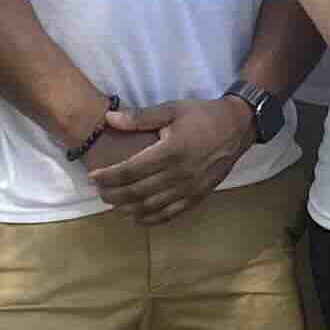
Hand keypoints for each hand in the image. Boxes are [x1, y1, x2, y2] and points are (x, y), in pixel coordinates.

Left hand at [89, 99, 247, 223]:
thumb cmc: (202, 115)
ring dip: (127, 208)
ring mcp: (189, 189)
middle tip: (98, 191)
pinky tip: (136, 217)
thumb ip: (140, 117)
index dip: (108, 176)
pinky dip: (150, 219)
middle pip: (137, 192)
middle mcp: (179, 174)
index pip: (130, 170)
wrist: (237, 127)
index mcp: (170, 151)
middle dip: (113, 194)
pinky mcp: (197, 197)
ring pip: (150, 207)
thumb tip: (109, 118)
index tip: (93, 177)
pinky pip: (169, 214)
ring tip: (113, 203)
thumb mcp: (172, 109)